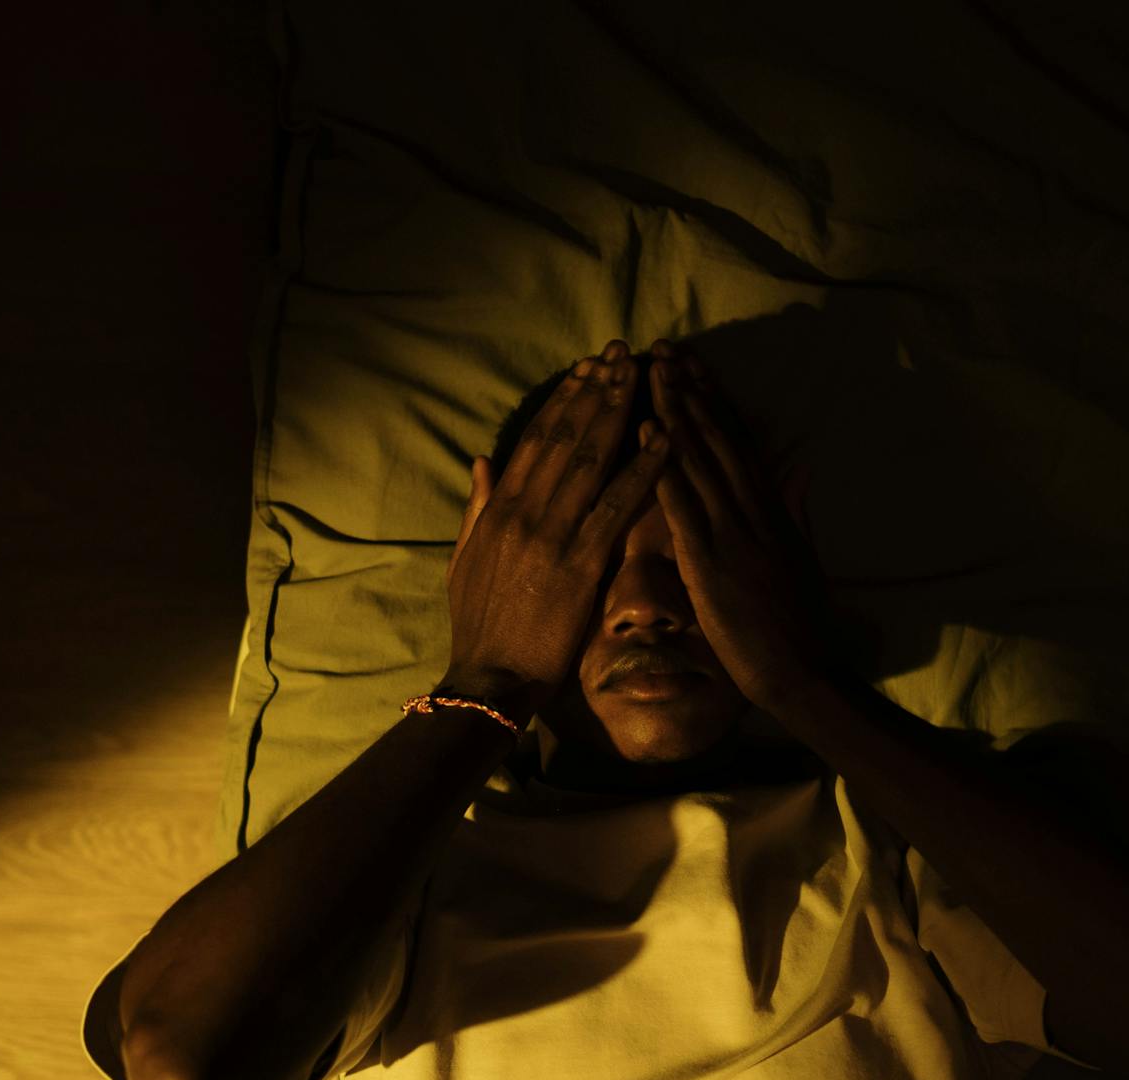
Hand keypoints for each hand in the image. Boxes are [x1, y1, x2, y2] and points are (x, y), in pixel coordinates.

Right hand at [444, 339, 672, 716]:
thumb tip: (481, 462)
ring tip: (641, 374)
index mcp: (498, 509)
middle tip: (620, 352)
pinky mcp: (581, 561)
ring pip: (590, 458)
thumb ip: (476, 508)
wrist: (491, 678)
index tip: (584, 369)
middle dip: (595, 391)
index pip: (534, 441)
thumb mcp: (463, 561)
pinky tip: (665, 439)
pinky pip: (617, 505)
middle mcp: (524, 511)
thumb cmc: (480, 627)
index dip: (562, 401)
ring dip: (618, 412)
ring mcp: (552, 533)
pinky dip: (643, 469)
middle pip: (565, 437)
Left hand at [646, 339, 842, 711]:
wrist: (802, 672)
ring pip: (700, 457)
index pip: (740, 441)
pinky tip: (649, 430)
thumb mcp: (802, 557)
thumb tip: (799, 470)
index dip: (716, 400)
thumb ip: (796, 510)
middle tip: (665, 349)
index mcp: (772, 509)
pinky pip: (684, 501)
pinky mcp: (711, 560)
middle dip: (691, 390)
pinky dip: (665, 463)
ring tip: (653, 370)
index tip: (695, 364)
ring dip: (675, 410)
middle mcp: (753, 509)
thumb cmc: (799, 625)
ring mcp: (733, 531)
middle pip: (719, 437)